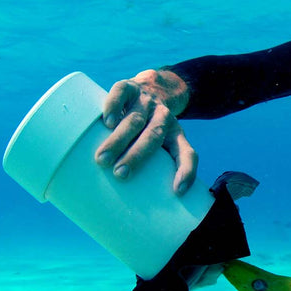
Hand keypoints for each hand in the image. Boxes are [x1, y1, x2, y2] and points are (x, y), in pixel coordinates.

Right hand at [94, 69, 196, 193]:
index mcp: (176, 135)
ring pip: (135, 120)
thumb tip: (135, 204)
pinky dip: (114, 107)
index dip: (186, 172)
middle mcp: (164, 117)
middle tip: (120, 174)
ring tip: (103, 158)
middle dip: (137, 156)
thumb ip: (156, 168)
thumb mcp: (162, 144)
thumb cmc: (152, 127)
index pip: (187, 153)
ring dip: (119, 139)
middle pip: (153, 137)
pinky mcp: (129, 87)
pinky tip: (106, 121)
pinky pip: (122, 94)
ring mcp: (147, 102)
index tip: (178, 192)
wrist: (154, 86)